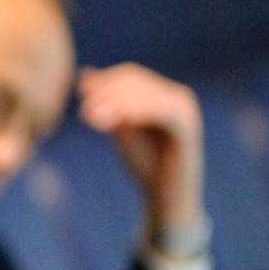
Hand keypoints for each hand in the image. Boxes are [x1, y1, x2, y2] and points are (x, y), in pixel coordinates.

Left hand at [75, 63, 203, 236]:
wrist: (166, 194)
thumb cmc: (144, 161)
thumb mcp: (120, 127)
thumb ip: (107, 103)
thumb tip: (83, 76)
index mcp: (161, 92)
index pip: (129, 74)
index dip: (103, 81)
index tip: (80, 94)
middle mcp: (177, 95)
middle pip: (136, 81)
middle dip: (106, 92)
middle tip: (84, 112)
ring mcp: (184, 109)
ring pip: (145, 94)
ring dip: (115, 103)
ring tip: (91, 118)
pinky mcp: (187, 126)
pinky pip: (162, 111)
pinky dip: (139, 111)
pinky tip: (119, 120)